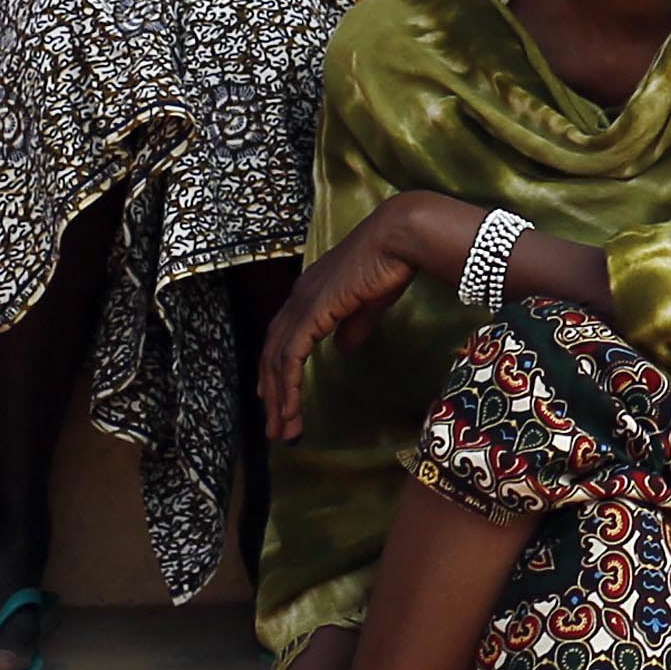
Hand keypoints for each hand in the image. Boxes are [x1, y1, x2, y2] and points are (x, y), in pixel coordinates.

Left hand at [256, 192, 487, 444]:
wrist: (398, 239)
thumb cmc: (390, 263)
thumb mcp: (368, 302)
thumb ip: (354, 325)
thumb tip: (345, 348)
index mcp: (310, 293)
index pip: (283, 337)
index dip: (277, 369)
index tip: (276, 398)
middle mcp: (298, 298)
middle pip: (272, 353)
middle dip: (273, 393)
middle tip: (276, 427)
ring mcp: (302, 305)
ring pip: (277, 361)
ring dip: (278, 399)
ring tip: (282, 431)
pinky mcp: (312, 314)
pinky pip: (291, 358)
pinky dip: (288, 387)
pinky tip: (291, 409)